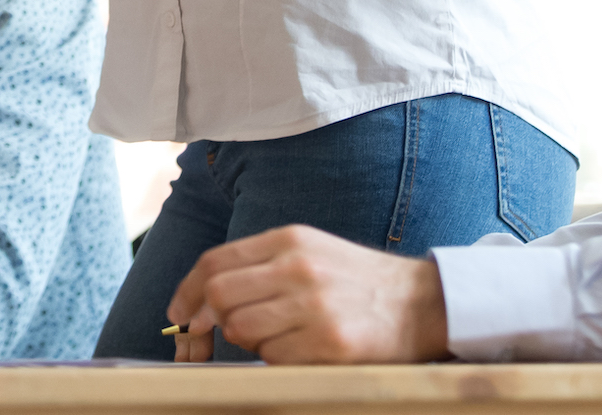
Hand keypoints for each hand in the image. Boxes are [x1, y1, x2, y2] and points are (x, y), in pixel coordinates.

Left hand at [167, 224, 448, 362]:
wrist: (422, 303)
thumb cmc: (358, 281)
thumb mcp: (310, 251)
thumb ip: (260, 266)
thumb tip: (204, 297)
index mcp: (289, 240)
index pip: (215, 262)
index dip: (187, 291)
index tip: (179, 313)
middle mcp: (298, 268)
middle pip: (220, 296)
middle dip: (210, 320)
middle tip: (220, 332)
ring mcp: (314, 307)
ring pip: (243, 330)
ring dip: (248, 341)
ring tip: (277, 337)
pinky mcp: (330, 344)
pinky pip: (274, 359)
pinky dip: (276, 360)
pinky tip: (301, 350)